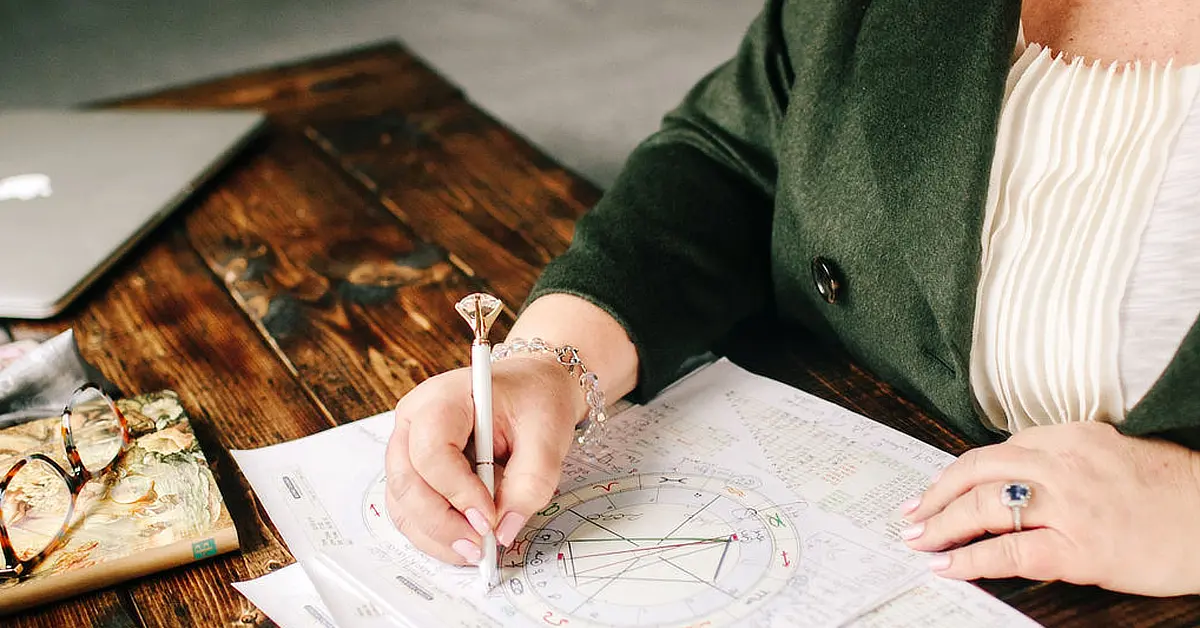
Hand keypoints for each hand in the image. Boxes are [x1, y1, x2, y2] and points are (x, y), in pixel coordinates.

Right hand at [385, 356, 582, 564]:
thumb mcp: (547, 434)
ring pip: (403, 503)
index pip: (431, 452)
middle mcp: (414, 420)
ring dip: (436, 534)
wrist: (531, 389)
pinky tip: (463, 542)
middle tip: (479, 546)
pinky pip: (410, 510)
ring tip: (474, 550)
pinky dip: (434, 533)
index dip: (458, 492)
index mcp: (442, 398)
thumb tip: (505, 528)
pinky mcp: (414, 470)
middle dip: (442, 523)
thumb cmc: (533, 399)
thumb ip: (531, 481)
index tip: (491, 517)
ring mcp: (407, 446)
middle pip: (408, 482)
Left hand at [901, 422, 1199, 595]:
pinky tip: (948, 566)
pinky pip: (1009, 551)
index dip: (958, 473)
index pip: (995, 451)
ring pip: (982, 506)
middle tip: (911, 512)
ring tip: (918, 538)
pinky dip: (970, 560)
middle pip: (977, 471)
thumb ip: (1063, 459)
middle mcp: (1063, 464)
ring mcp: (1069, 506)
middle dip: (936, 494)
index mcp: (1069, 437)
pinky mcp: (1079, 549)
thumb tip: (1016, 478)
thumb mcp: (1112, 453)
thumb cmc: (1170, 491)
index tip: (938, 487)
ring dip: (941, 524)